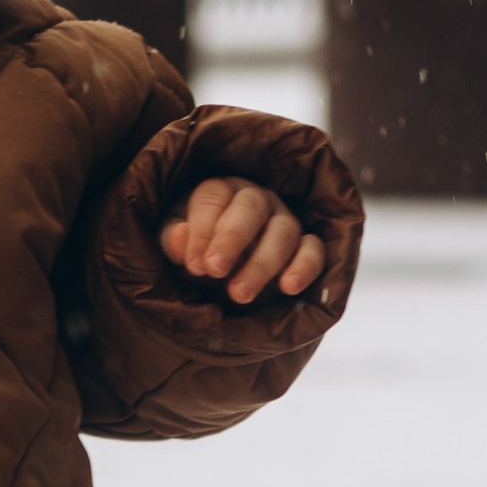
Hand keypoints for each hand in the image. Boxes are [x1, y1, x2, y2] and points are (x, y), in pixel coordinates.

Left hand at [160, 176, 328, 305]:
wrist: (224, 278)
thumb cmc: (198, 254)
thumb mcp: (178, 246)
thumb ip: (172, 239)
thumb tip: (178, 237)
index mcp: (222, 192)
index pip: (214, 197)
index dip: (202, 230)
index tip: (194, 264)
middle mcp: (257, 200)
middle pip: (251, 207)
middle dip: (232, 239)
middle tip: (215, 271)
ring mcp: (285, 221)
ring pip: (284, 230)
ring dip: (262, 263)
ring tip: (239, 295)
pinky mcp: (306, 246)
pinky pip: (314, 249)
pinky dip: (305, 266)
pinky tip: (289, 287)